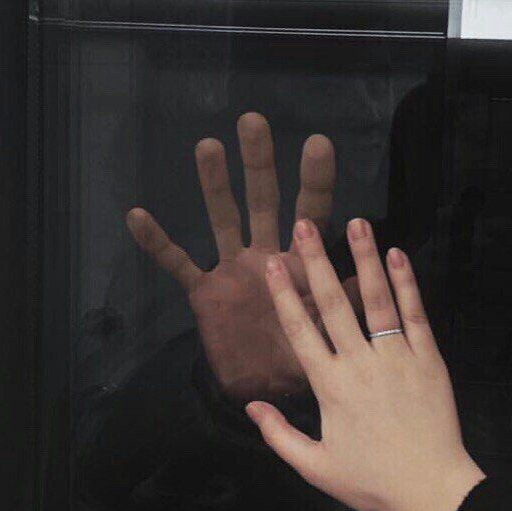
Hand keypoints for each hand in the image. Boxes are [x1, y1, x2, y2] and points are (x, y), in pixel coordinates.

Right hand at [126, 112, 338, 401]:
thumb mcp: (330, 330)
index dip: (315, 181)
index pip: (311, 214)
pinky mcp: (204, 292)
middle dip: (259, 163)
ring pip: (223, 219)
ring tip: (208, 145)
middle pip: (264, 201)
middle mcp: (266, 256)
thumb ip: (346, 303)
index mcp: (300, 264)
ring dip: (214, 185)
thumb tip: (374, 275)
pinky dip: (158, 243)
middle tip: (255, 121)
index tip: (318, 142)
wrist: (264, 389)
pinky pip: (177, 264)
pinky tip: (137, 216)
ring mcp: (232, 270)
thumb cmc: (303, 357)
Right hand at [244, 217, 485, 510]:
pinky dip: (407, 283)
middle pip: (334, 304)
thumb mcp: (316, 467)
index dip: (285, 295)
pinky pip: (414, 314)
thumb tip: (250, 405)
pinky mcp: (427, 358)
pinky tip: (398, 255)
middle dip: (316, 261)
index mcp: (329, 387)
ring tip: (357, 224)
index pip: (300, 331)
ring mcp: (396, 357)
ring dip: (365, 259)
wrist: (431, 489)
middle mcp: (359, 363)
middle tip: (305, 226)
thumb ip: (280, 435)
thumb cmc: (372, 481)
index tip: (272, 264)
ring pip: (376, 299)